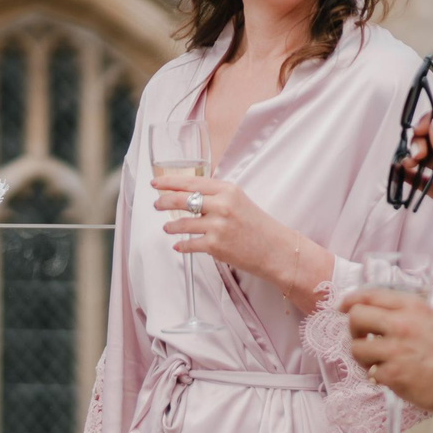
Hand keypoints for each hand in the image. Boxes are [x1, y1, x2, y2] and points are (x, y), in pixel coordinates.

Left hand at [153, 173, 325, 305]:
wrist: (276, 250)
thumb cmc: (259, 226)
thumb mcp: (240, 201)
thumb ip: (217, 195)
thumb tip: (191, 194)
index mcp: (228, 190)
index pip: (191, 182)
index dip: (170, 182)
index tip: (157, 183)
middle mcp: (222, 205)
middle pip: (182, 199)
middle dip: (164, 201)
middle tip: (156, 204)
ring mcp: (217, 225)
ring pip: (183, 223)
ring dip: (171, 226)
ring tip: (167, 228)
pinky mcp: (216, 245)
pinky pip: (190, 244)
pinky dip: (182, 245)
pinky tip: (178, 245)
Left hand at [341, 286, 432, 413]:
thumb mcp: (430, 317)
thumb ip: (403, 312)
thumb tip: (374, 313)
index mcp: (411, 306)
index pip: (368, 295)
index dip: (350, 301)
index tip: (343, 307)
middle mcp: (400, 324)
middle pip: (355, 317)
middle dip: (352, 328)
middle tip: (360, 338)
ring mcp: (395, 350)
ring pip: (356, 348)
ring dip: (362, 356)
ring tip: (376, 362)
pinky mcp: (393, 375)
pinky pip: (371, 373)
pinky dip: (377, 376)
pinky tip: (389, 377)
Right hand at [400, 107, 432, 260]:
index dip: (431, 119)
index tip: (418, 130)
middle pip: (432, 136)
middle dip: (418, 141)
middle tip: (417, 156)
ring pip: (425, 156)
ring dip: (412, 156)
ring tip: (408, 165)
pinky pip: (420, 178)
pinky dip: (409, 175)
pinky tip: (399, 173)